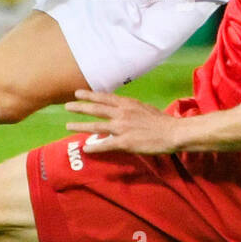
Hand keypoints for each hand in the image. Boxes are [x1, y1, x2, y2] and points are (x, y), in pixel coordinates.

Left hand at [64, 90, 183, 154]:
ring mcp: (122, 128)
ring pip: (96, 126)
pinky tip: (86, 148)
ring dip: (80, 126)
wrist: (173, 132)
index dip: (89, 95)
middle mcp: (122, 114)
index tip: (77, 93)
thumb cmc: (161, 121)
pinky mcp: (125, 142)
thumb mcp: (143, 108)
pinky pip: (105, 145)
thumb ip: (129, 108)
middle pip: (96, 109)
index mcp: (127, 104)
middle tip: (67, 106)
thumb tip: (118, 110)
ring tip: (68, 125)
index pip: (104, 98)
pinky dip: (94, 146)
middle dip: (80, 107)